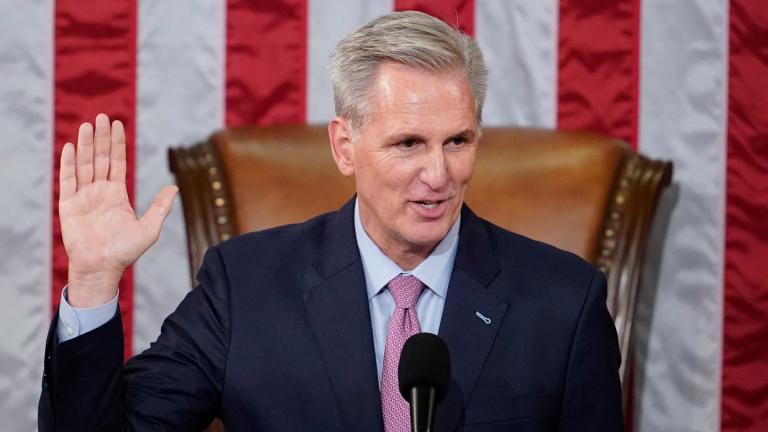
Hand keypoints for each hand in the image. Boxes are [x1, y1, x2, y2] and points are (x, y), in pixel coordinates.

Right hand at [59, 113, 177, 306]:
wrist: (103, 268)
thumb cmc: (125, 252)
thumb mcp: (149, 228)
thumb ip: (160, 207)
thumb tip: (174, 187)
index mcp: (117, 194)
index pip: (117, 162)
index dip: (117, 144)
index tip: (118, 124)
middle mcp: (99, 191)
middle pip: (100, 158)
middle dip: (101, 138)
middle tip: (102, 117)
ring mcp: (83, 197)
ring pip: (84, 165)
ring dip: (85, 145)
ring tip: (87, 125)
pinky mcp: (68, 205)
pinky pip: (67, 181)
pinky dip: (68, 164)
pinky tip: (70, 147)